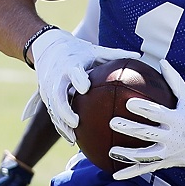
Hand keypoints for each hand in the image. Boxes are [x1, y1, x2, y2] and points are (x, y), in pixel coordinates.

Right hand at [29, 27, 132, 141]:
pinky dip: (60, 127)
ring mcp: (49, 88)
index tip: (84, 88)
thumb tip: (139, 57)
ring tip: (74, 138)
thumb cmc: (78, 51)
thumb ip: (114, 55)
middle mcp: (57, 77)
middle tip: (76, 122)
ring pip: (53, 108)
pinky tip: (72, 138)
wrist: (48, 46)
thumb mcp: (94, 50)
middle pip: (57, 95)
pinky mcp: (45, 96)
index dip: (78, 79)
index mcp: (71, 65)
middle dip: (65, 109)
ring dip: (61, 124)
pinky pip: (52, 114)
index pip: (73, 72)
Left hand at [109, 60, 184, 178]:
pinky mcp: (165, 163)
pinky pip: (146, 169)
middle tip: (113, 121)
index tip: (129, 102)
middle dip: (130, 128)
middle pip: (147, 133)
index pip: (157, 113)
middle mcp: (172, 138)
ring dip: (127, 154)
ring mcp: (168, 152)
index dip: (143, 108)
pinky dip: (131, 173)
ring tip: (112, 150)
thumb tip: (161, 61)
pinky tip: (115, 176)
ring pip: (145, 155)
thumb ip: (174, 81)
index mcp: (177, 120)